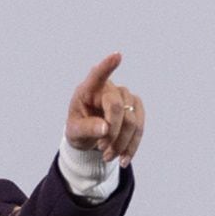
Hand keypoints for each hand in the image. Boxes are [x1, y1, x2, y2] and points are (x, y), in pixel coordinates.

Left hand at [64, 52, 144, 167]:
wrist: (90, 136)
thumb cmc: (79, 128)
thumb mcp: (75, 132)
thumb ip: (87, 129)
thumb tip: (105, 129)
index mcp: (89, 89)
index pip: (98, 74)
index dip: (108, 66)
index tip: (117, 55)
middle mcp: (110, 88)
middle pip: (117, 108)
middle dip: (112, 133)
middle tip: (102, 151)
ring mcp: (125, 96)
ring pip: (131, 121)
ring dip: (121, 144)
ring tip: (108, 157)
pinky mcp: (136, 108)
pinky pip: (140, 128)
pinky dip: (132, 146)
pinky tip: (123, 160)